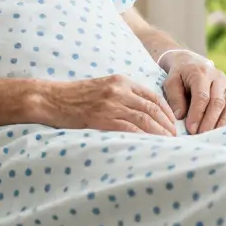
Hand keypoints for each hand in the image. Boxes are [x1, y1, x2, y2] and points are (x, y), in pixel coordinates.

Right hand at [49, 75, 177, 135]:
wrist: (51, 98)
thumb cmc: (75, 96)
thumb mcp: (103, 87)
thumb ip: (122, 94)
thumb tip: (142, 110)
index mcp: (121, 81)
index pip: (152, 96)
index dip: (166, 110)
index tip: (172, 123)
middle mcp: (119, 90)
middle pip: (152, 108)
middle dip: (166, 123)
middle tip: (174, 137)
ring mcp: (111, 104)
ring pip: (144, 119)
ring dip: (158, 132)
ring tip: (166, 142)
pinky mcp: (102, 118)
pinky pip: (129, 129)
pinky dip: (143, 137)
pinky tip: (149, 144)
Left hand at [161, 52, 225, 133]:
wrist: (192, 63)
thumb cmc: (180, 76)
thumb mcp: (171, 82)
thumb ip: (175, 98)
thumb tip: (180, 116)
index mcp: (201, 73)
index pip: (202, 96)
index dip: (197, 114)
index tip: (191, 129)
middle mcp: (219, 78)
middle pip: (218, 102)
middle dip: (210, 121)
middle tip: (201, 135)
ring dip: (222, 124)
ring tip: (212, 136)